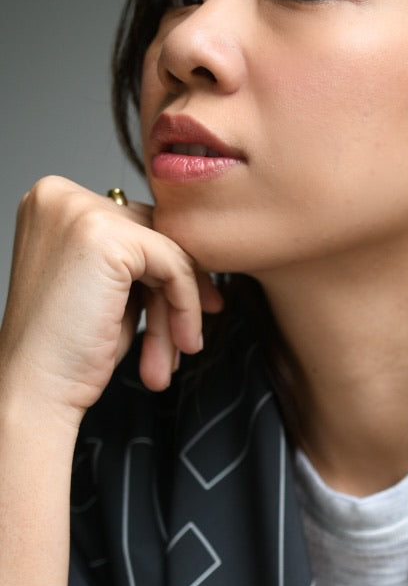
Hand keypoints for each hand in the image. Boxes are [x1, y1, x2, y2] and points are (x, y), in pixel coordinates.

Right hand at [0, 176, 222, 429]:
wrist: (36, 389)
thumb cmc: (66, 350)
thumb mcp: (105, 288)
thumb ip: (136, 257)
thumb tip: (193, 248)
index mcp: (52, 201)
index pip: (134, 222)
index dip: (165, 269)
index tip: (190, 310)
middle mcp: (59, 196)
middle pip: (152, 233)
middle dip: (175, 292)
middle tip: (188, 340)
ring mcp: (80, 211)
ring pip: (167, 250)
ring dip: (179, 309)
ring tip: (175, 356)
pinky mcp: (105, 236)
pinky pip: (175, 264)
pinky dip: (184, 306)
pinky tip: (179, 344)